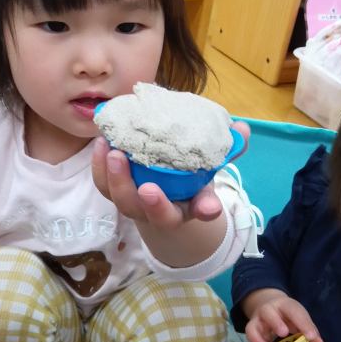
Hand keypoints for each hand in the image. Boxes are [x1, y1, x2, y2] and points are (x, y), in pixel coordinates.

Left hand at [91, 121, 250, 229]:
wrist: (163, 195)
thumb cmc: (188, 179)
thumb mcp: (209, 167)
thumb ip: (225, 151)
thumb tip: (241, 128)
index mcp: (189, 207)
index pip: (199, 212)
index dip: (204, 208)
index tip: (207, 206)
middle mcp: (159, 211)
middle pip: (151, 213)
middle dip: (149, 200)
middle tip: (147, 183)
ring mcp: (135, 204)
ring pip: (122, 200)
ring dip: (115, 179)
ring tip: (112, 152)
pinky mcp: (115, 191)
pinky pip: (103, 185)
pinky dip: (99, 167)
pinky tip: (101, 143)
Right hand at [244, 289, 323, 341]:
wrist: (268, 305)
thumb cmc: (288, 316)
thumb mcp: (299, 318)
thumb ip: (309, 330)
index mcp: (285, 305)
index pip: (295, 312)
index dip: (303, 324)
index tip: (312, 337)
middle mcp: (269, 309)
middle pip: (269, 313)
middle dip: (276, 323)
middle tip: (284, 333)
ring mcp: (258, 319)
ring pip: (254, 325)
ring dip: (260, 338)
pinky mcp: (251, 328)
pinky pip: (250, 336)